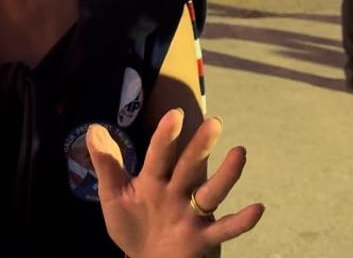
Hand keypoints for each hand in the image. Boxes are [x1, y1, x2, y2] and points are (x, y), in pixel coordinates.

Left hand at [88, 109, 263, 257]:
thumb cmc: (133, 225)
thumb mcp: (115, 195)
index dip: (165, 137)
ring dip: (226, 175)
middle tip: (213, 123)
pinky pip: (224, 229)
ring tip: (240, 153)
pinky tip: (258, 208)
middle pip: (189, 167)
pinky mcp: (202, 238)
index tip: (174, 115)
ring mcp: (192, 214)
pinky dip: (241, 221)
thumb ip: (107, 164)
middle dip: (199, 147)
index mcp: (154, 180)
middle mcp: (177, 192)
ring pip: (211, 193)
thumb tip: (94, 129)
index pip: (159, 155)